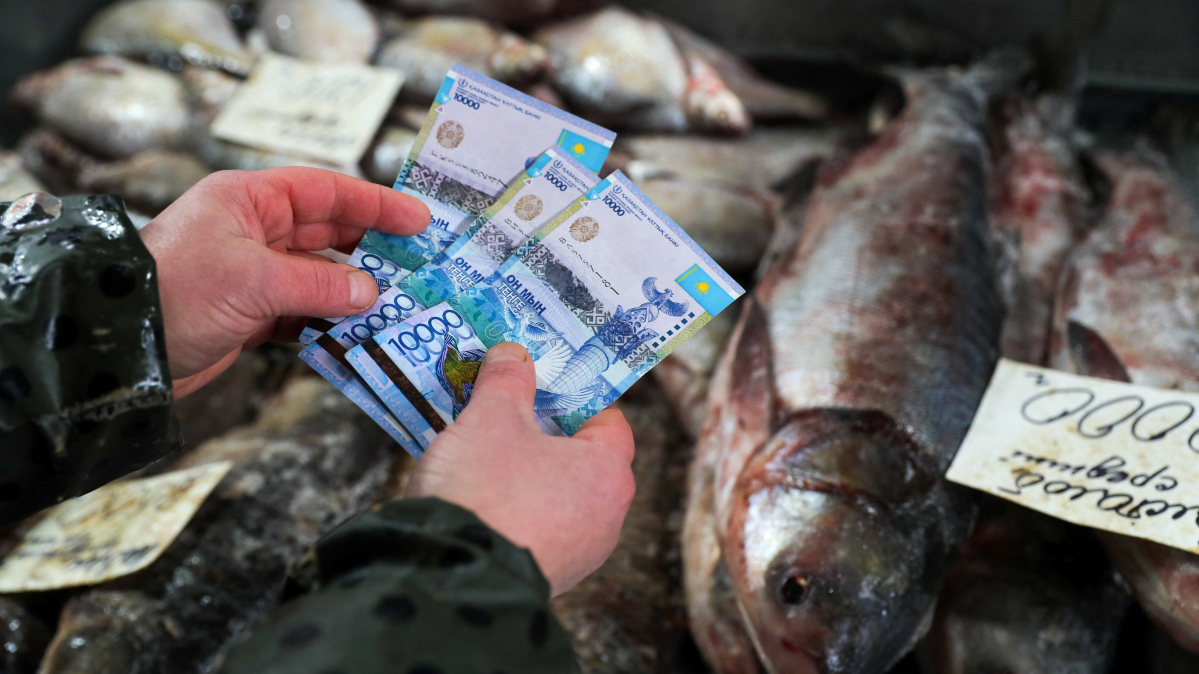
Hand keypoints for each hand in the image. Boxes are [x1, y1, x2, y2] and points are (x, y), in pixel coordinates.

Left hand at [139, 168, 429, 397]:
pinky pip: (304, 312)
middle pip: (328, 232)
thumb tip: (371, 293)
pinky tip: (358, 334)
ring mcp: (253, 274)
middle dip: (372, 249)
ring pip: (320, 276)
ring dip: (354, 292)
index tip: (419, 220)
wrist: (122, 351)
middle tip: (419, 266)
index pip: (325, 191)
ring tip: (398, 305)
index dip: (375, 203)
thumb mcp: (251, 281)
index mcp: (248, 200)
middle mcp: (253, 231)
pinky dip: (330, 324)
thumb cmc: (174, 293)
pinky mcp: (250, 314)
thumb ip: (318, 284)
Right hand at [406, 342, 635, 595]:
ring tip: (484, 453)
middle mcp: (605, 519)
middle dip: (544, 434)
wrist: (450, 581)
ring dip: (527, 474)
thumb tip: (513, 354)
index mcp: (609, 474)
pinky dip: (515, 510)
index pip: (609, 420)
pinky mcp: (546, 578)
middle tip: (508, 412)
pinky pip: (537, 529)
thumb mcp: (492, 418)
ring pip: (558, 496)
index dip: (575, 395)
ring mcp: (578, 555)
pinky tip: (479, 498)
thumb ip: (507, 380)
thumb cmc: (485, 492)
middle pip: (582, 458)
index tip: (543, 382)